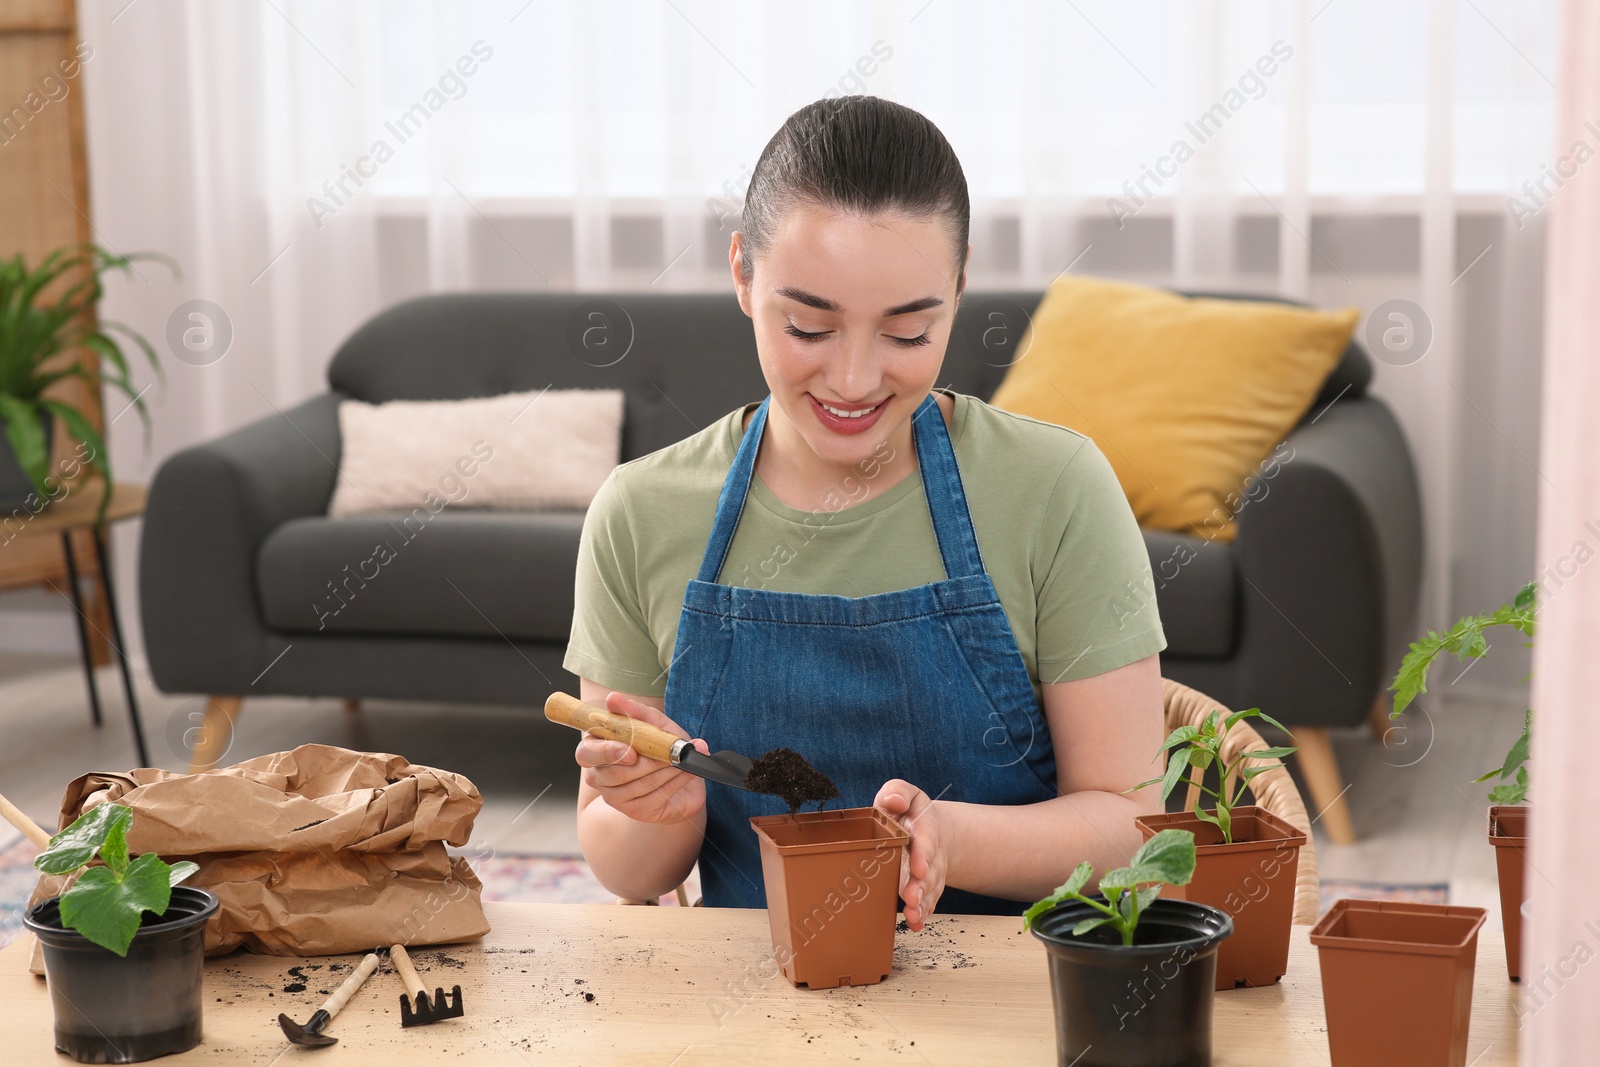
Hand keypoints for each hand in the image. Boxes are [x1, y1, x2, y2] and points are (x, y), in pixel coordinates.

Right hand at [574, 692, 707, 826]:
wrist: (685, 772)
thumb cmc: (662, 745)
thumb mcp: (654, 723)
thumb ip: (634, 711)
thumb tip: (613, 699)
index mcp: (597, 749)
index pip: (586, 754)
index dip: (606, 752)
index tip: (630, 750)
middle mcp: (600, 776)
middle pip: (612, 773)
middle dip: (646, 762)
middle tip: (668, 754)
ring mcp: (615, 797)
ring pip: (636, 785)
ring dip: (664, 771)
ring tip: (681, 760)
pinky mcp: (634, 811)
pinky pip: (652, 798)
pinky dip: (673, 783)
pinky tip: (684, 773)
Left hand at [874, 779, 945, 931]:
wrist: (928, 828)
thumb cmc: (908, 811)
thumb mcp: (904, 793)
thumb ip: (898, 792)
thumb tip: (895, 801)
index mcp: (925, 828)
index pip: (926, 842)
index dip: (923, 855)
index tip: (919, 869)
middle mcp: (931, 853)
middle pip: (929, 872)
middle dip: (920, 886)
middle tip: (911, 899)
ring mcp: (930, 872)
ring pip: (929, 890)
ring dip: (922, 904)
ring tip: (912, 915)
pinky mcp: (925, 887)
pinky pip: (927, 902)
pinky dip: (923, 914)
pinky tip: (916, 924)